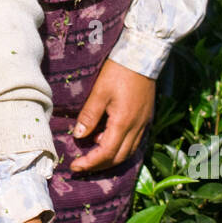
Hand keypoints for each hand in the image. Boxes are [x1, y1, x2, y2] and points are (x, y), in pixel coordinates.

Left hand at [70, 58, 155, 174]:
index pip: (106, 153)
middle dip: (99, 165)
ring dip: (110, 158)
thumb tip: (78, 136)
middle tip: (82, 165)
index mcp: (123, 123)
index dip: (90, 162)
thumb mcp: (99, 92)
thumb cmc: (119, 72)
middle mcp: (136, 128)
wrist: (142, 56)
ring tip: (92, 154)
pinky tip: (106, 139)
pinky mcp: (146, 118)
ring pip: (128, 152)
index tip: (75, 166)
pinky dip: (120, 147)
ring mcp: (143, 124)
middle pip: (118, 158)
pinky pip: (134, 142)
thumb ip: (89, 116)